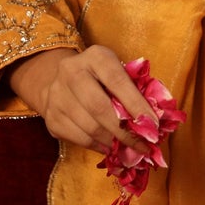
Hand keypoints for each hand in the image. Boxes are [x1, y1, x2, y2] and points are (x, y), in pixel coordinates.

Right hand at [8, 45, 159, 153]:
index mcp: (95, 56)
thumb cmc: (102, 77)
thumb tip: (153, 122)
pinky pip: (79, 138)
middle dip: (125, 131)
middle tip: (143, 145)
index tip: (153, 125)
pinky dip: (99, 146)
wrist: (59, 79)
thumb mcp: (118, 71)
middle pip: (99, 107)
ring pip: (89, 127)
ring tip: (130, 148)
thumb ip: (136, 90)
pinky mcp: (51, 117)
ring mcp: (57, 95)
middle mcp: (71, 72)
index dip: (136, 105)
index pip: (117, 81)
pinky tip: (110, 147)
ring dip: (114, 142)